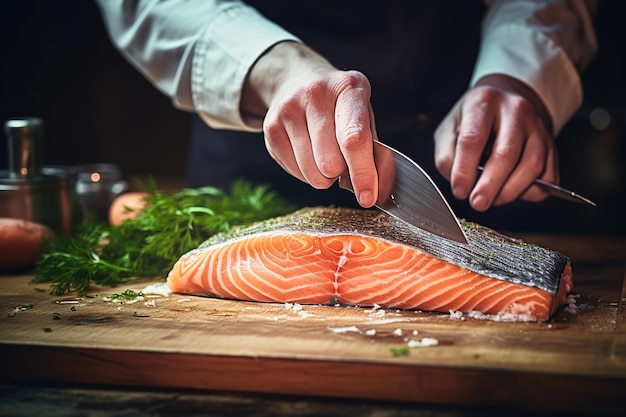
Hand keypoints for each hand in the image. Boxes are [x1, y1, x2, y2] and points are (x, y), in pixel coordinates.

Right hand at [241, 41, 377, 207]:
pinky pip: (295, 171)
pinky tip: (308, 152)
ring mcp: (288, 109)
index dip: (362, 173)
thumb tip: (377, 190)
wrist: (297, 80)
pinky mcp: (270, 127)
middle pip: (330, 161)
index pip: (354, 138)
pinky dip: (307, 172)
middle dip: (341, 173)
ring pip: (312, 172)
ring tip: (325, 154)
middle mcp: (315, 94)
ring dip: (324, 176)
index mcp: (348, 87)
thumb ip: (373, 151)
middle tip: (342, 161)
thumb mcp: (363, 115)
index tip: (368, 198)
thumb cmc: (339, 106)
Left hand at [434, 74, 556, 211]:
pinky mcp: (551, 144)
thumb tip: (461, 184)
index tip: (460, 191)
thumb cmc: (474, 118)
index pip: (473, 140)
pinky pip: (549, 176)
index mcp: (484, 102)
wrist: (505, 99)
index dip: (464, 170)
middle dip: (491, 185)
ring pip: (532, 165)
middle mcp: (515, 110)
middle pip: (507, 153)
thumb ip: (447, 157)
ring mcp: (538, 126)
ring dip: (511, 190)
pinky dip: (532, 191)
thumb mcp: (449, 129)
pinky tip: (515, 192)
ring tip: (494, 199)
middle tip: (478, 203)